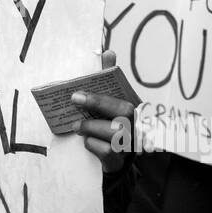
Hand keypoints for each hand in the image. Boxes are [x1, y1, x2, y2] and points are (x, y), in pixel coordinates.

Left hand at [71, 50, 134, 173]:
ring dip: (90, 128)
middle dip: (97, 104)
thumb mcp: (109, 102)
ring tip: (77, 125)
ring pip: (113, 133)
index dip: (102, 94)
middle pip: (123, 113)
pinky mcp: (120, 160)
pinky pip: (105, 151)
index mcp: (135, 110)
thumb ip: (108, 78)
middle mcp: (137, 126)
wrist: (117, 160)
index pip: (123, 99)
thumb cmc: (111, 124)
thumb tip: (108, 52)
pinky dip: (92, 145)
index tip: (79, 92)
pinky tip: (88, 142)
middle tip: (74, 99)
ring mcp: (131, 144)